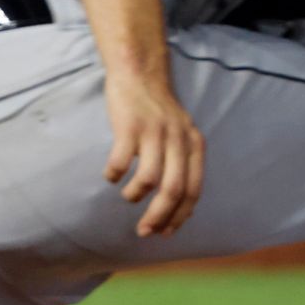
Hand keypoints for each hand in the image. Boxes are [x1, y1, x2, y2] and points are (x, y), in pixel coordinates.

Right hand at [102, 75, 204, 236]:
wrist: (139, 72)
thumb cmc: (157, 109)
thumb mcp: (181, 133)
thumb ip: (183, 163)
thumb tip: (181, 206)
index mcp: (193, 144)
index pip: (193, 190)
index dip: (179, 216)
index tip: (165, 233)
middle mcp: (177, 139)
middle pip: (172, 190)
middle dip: (158, 217)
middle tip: (144, 231)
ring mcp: (154, 132)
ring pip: (148, 180)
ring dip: (135, 196)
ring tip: (128, 196)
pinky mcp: (129, 126)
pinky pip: (121, 163)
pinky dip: (114, 176)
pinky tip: (111, 176)